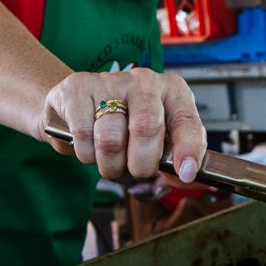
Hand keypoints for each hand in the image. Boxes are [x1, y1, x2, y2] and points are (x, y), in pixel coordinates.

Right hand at [42, 69, 206, 183]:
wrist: (78, 104)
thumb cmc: (124, 128)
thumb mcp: (154, 145)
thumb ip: (167, 169)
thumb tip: (167, 183)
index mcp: (173, 92)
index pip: (186, 121)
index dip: (188, 150)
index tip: (185, 173)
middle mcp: (145, 81)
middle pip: (146, 128)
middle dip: (141, 165)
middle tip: (136, 173)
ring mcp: (110, 81)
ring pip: (111, 139)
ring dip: (111, 166)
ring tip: (111, 163)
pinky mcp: (78, 88)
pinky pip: (83, 135)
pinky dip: (86, 154)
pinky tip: (90, 147)